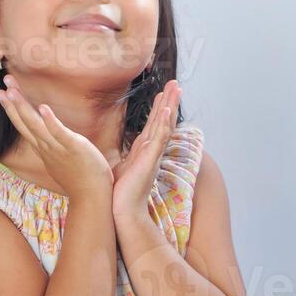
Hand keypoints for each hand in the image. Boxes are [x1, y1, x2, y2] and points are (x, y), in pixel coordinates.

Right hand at [0, 74, 112, 199]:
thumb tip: (48, 133)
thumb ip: (52, 144)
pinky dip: (50, 121)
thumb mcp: (60, 158)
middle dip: (12, 104)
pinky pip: (60, 133)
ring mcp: (58, 148)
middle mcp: (46, 147)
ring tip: (12, 91)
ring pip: (36, 126)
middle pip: (25, 123)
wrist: (91, 196)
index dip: (12, 109)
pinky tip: (43, 108)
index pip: (23, 125)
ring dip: (23, 108)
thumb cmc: (79, 177)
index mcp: (43, 148)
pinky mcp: (74, 148)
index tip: (2, 92)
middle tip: (1, 86)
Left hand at [111, 80, 181, 219]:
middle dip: (170, 101)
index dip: (159, 109)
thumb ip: (124, 160)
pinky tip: (167, 111)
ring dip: (170, 106)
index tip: (163, 93)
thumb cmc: (119, 194)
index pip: (154, 125)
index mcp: (144, 152)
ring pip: (164, 125)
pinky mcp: (150, 161)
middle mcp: (151, 151)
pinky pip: (159, 139)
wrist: (122, 211)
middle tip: (176, 83)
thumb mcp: (121, 170)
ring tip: (176, 88)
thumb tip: (119, 156)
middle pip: (163, 121)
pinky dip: (163, 125)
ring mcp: (153, 155)